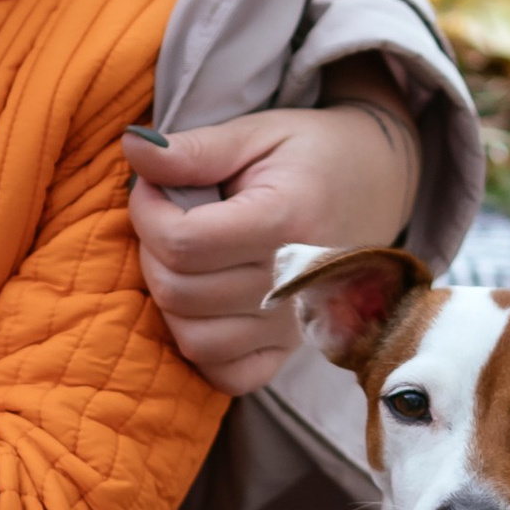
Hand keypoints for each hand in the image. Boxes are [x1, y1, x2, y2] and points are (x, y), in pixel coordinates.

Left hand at [126, 83, 419, 392]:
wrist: (376, 181)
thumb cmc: (310, 154)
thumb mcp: (255, 134)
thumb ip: (195, 150)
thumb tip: (133, 148)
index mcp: (288, 220)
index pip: (183, 243)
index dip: (147, 212)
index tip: (153, 186)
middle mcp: (296, 284)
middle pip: (180, 291)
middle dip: (152, 249)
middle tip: (168, 215)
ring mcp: (296, 325)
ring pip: (193, 338)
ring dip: (169, 297)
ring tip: (184, 256)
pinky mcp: (292, 350)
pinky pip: (229, 375)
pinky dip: (202, 347)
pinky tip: (202, 303)